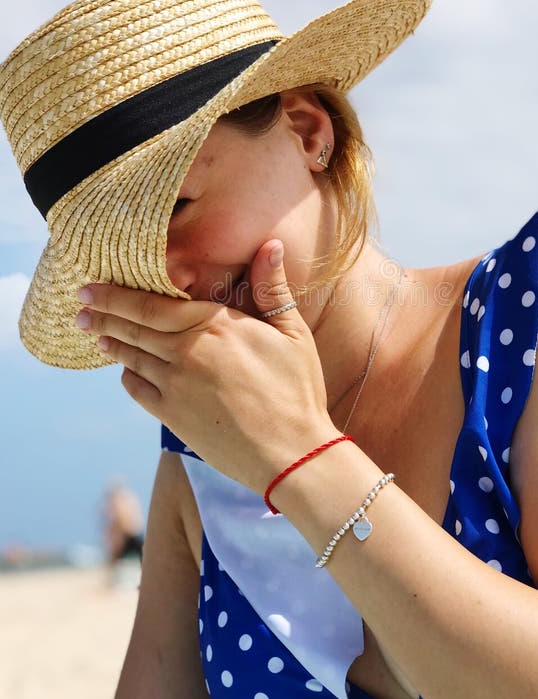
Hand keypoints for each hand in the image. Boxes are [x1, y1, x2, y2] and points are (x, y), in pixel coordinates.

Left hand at [75, 240, 337, 493]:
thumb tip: (271, 244)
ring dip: (110, 341)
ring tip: (93, 331)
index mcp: (215, 325)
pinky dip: (127, 375)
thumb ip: (272, 288)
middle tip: (80, 304)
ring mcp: (175, 385)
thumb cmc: (296, 390)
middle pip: (132, 327)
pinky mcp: (172, 416)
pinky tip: (125, 370)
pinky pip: (138, 389)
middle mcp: (187, 351)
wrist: (290, 453)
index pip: (152, 303)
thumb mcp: (293, 334)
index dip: (117, 294)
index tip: (92, 286)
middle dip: (103, 313)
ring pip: (131, 356)